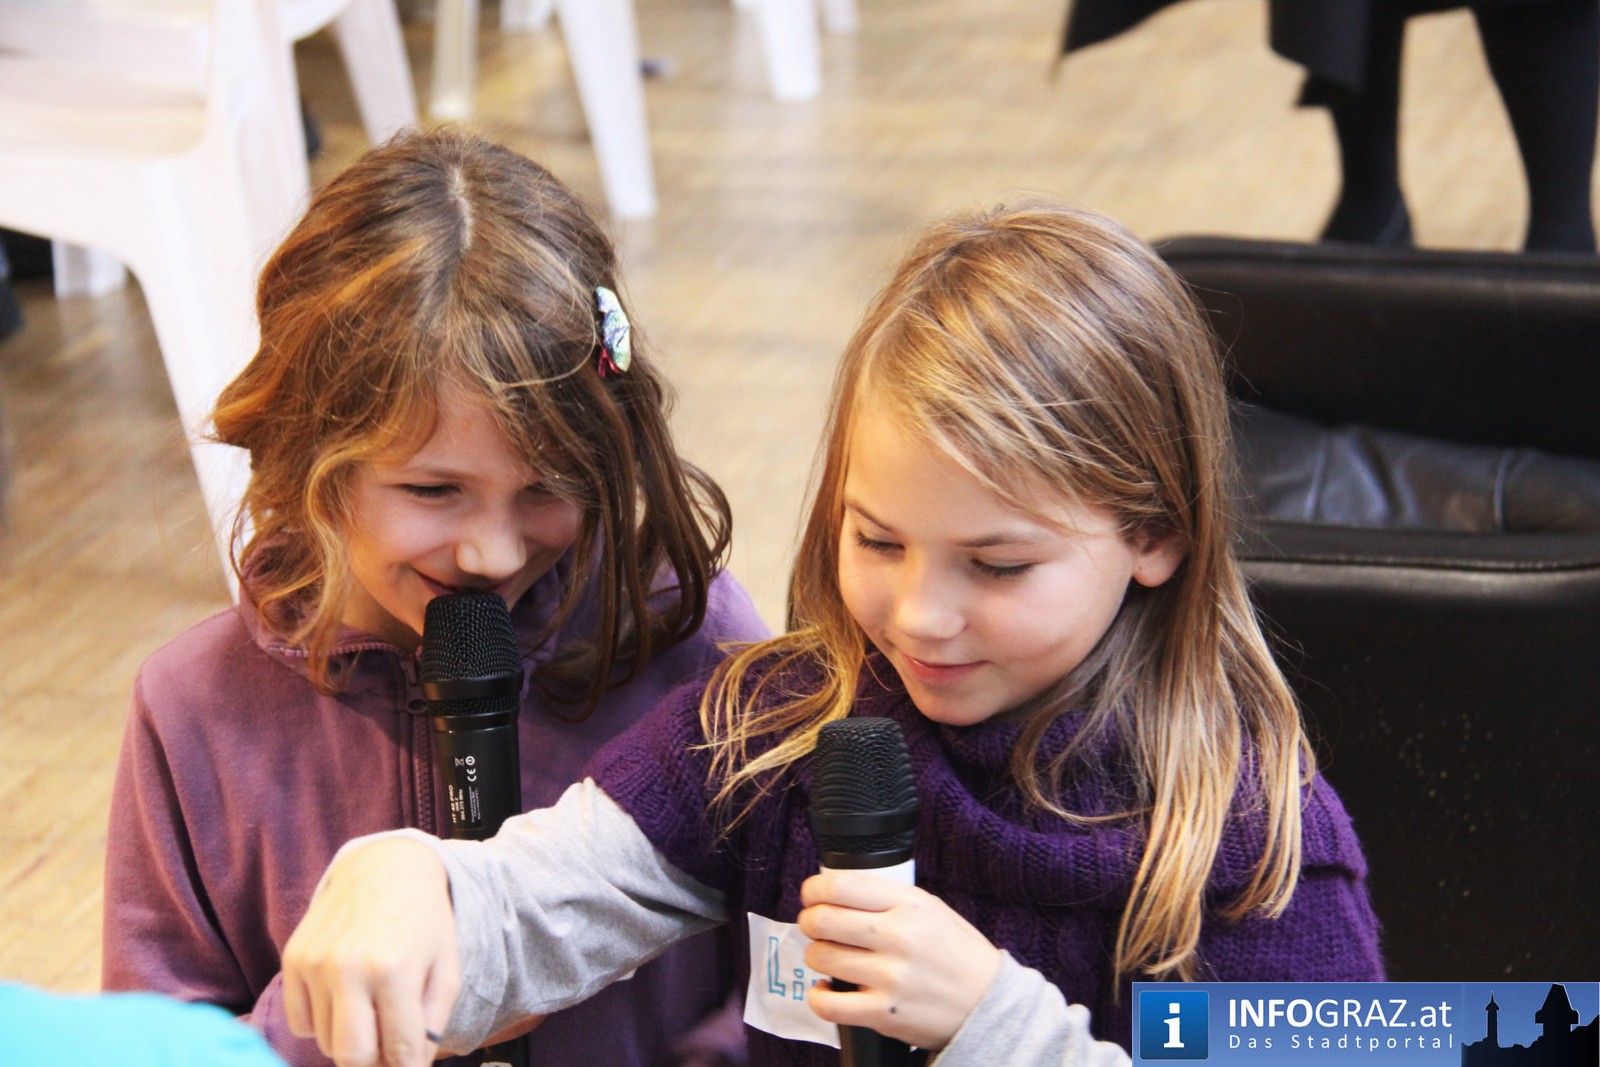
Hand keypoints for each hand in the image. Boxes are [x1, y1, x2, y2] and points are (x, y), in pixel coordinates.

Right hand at [282, 838, 459, 1066]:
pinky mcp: (293, 960)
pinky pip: (300, 1023)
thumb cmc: (423, 921)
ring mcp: (316, 964)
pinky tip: (344, 994)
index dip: (407, 1066)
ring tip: (371, 1005)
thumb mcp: (446, 967)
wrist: (385, 868)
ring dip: (350, 1037)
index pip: (398, 1054)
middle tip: (388, 1041)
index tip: (408, 1061)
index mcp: (396, 971)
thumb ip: (432, 1024)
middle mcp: (350, 968)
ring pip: (325, 1042)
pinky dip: (321, 1021)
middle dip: (374, 1061)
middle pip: (351, 1058)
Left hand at [797, 871, 1002, 1049]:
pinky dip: (818, 997)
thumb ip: (889, 899)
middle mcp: (900, 936)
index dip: (814, 889)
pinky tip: (826, 991)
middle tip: (814, 926)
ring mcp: (891, 976)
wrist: (989, 1005)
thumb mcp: (933, 910)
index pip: (842, 886)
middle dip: (809, 921)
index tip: (811, 895)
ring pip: (821, 958)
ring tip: (828, 957)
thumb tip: (837, 892)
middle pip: (823, 920)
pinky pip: (828, 1004)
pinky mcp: (884, 1013)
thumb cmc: (958, 955)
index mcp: (910, 904)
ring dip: (816, 956)